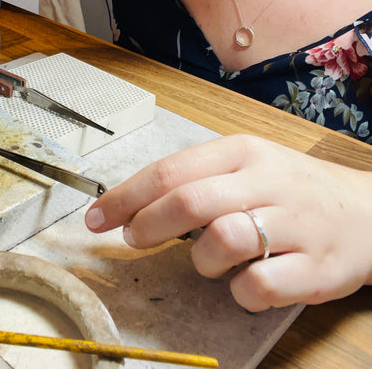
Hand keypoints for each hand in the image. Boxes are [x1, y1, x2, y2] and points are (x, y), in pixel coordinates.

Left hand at [85, 134, 371, 310]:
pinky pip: (259, 286)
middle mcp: (267, 182)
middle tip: (133, 239)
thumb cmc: (290, 187)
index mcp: (242, 152)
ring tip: (209, 259)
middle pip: (190, 202)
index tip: (97, 217)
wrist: (365, 210)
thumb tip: (134, 202)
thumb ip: (196, 178)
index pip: (170, 170)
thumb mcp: (246, 165)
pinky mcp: (315, 268)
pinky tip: (244, 281)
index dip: (126, 196)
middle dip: (147, 224)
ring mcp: (294, 225)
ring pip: (223, 241)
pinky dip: (239, 291)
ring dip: (201, 260)